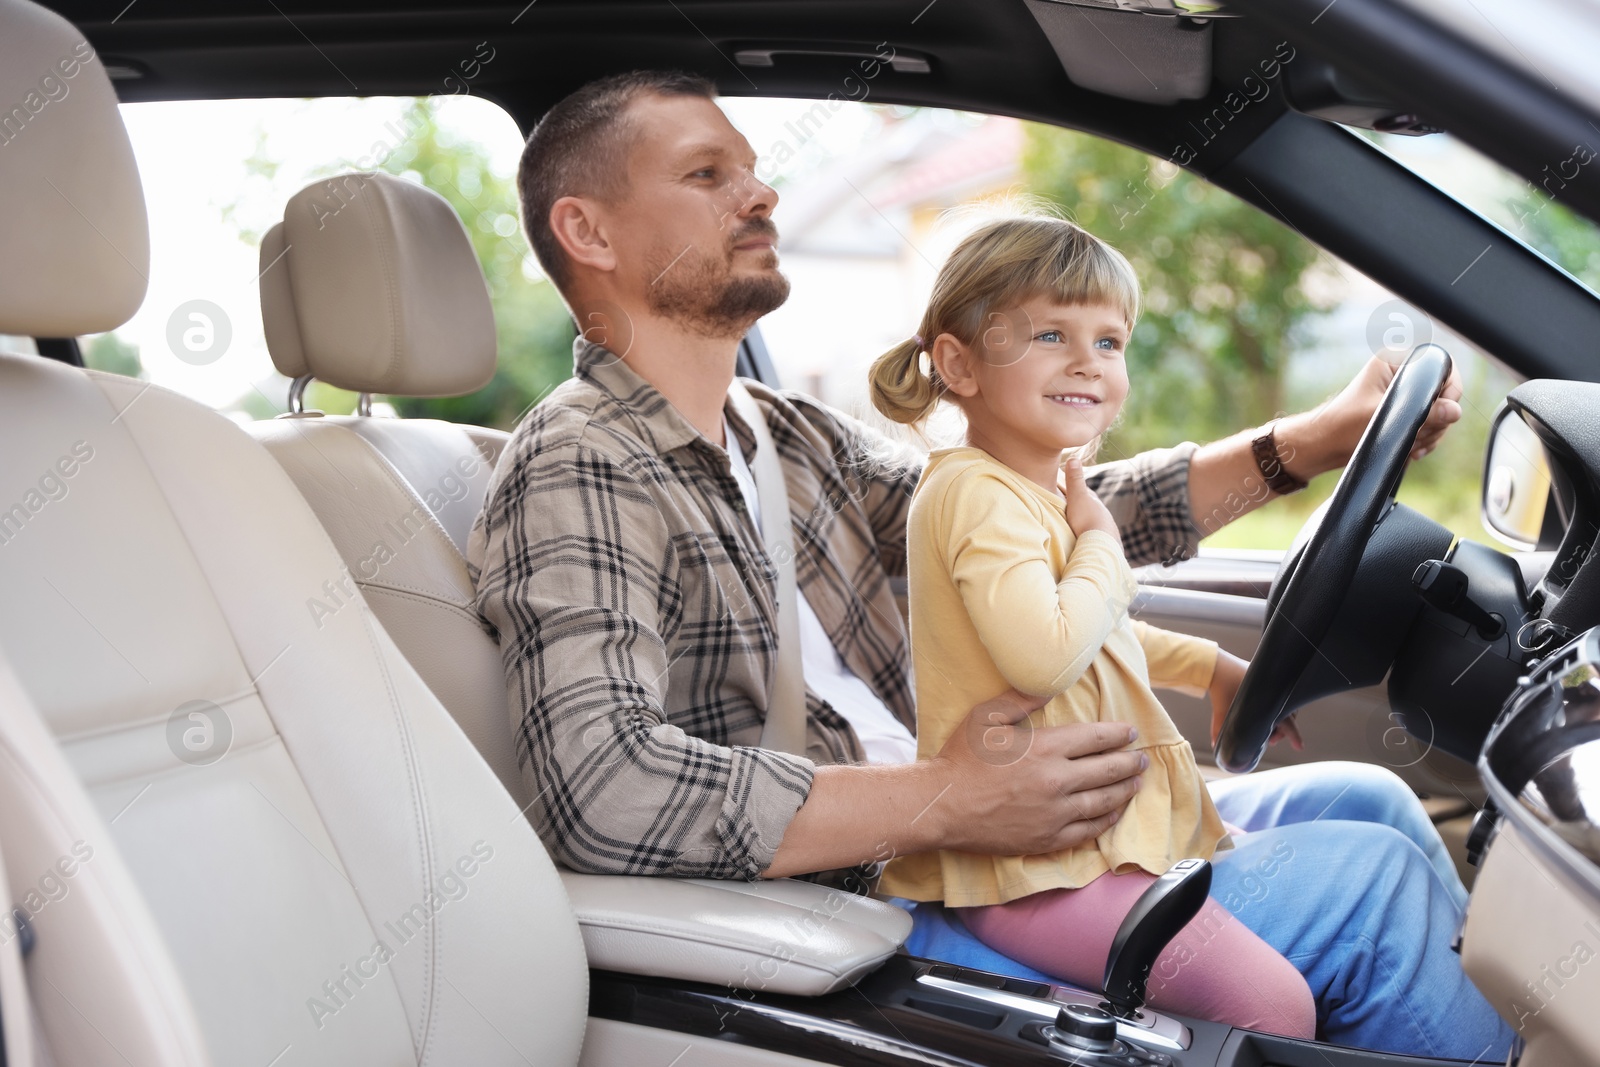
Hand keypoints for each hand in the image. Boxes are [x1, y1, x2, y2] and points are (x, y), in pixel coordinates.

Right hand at [931, 688, 1145, 855]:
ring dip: (1125, 789)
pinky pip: (1089, 830)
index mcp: (1045, 747)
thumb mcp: (985, 717)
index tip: (1130, 732)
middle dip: (1130, 762)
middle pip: (1108, 769)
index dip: (1119, 734)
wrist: (943, 805)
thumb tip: (1050, 687)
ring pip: (1104, 800)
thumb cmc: (961, 759)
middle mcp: (1057, 780)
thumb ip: (1020, 699)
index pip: (1097, 738)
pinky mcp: (1048, 837)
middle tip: (1142, 758)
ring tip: (1136, 782)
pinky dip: (1107, 819)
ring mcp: (1055, 812)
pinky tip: (1114, 812)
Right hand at [1061, 456, 1119, 541]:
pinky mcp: (1107, 542)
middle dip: (1082, 505)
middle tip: (1072, 506)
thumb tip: (1074, 456)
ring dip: (1087, 521)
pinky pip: (1097, 536)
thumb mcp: (1077, 497)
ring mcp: (1107, 528)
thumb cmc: (1086, 520)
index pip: (1083, 491)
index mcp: (1094, 501)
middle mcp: (1103, 513)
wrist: (1101, 544)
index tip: (1065, 486)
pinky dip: (1091, 534)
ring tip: (1079, 525)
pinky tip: (1088, 539)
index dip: (1074, 488)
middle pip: (1090, 506)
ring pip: (1095, 521)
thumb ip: (1074, 479)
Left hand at [1208, 649, 1303, 750]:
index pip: (1286, 721)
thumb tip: (1216, 747)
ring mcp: (1274, 682)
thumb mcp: (1220, 712)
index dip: (1293, 735)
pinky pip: (1281, 695)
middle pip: (1290, 715)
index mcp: (1268, 700)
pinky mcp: (1268, 679)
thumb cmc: (1220, 688)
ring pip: (1286, 705)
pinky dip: (1278, 706)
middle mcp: (1275, 689)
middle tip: (1271, 741)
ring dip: (1281, 718)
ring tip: (1269, 731)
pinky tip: (1267, 714)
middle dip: (1283, 730)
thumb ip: (1220, 730)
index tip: (1299, 747)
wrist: (1216, 665)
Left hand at [1292, 355, 1463, 475]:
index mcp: (1395, 361)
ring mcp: (1405, 394)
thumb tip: (1454, 411)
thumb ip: (1423, 415)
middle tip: (1416, 437)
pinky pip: (1430, 424)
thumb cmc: (1344, 427)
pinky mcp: (1404, 412)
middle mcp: (1402, 373)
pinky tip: (1411, 451)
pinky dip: (1425, 439)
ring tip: (1409, 446)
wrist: (1326, 446)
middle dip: (1435, 420)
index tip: (1440, 413)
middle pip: (1445, 394)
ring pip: (1440, 412)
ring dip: (1430, 433)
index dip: (1449, 391)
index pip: (1442, 366)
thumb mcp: (1386, 420)